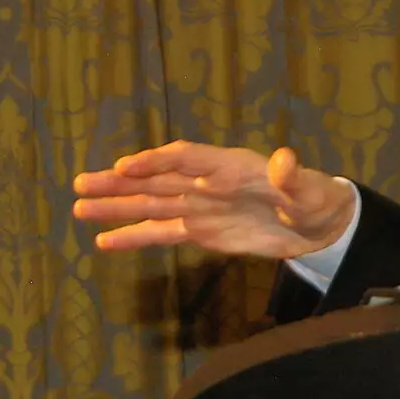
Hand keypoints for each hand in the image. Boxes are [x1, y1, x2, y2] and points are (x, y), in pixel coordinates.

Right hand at [73, 142, 355, 258]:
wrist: (320, 226)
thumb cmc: (317, 200)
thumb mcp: (311, 191)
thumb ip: (294, 177)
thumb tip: (284, 158)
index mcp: (233, 166)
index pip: (187, 158)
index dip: (157, 160)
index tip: (125, 167)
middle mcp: (210, 183)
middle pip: (159, 179)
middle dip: (121, 182)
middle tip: (81, 184)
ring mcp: (203, 206)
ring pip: (153, 205)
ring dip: (117, 206)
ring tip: (79, 206)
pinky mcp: (202, 230)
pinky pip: (163, 233)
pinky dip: (134, 236)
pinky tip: (104, 240)